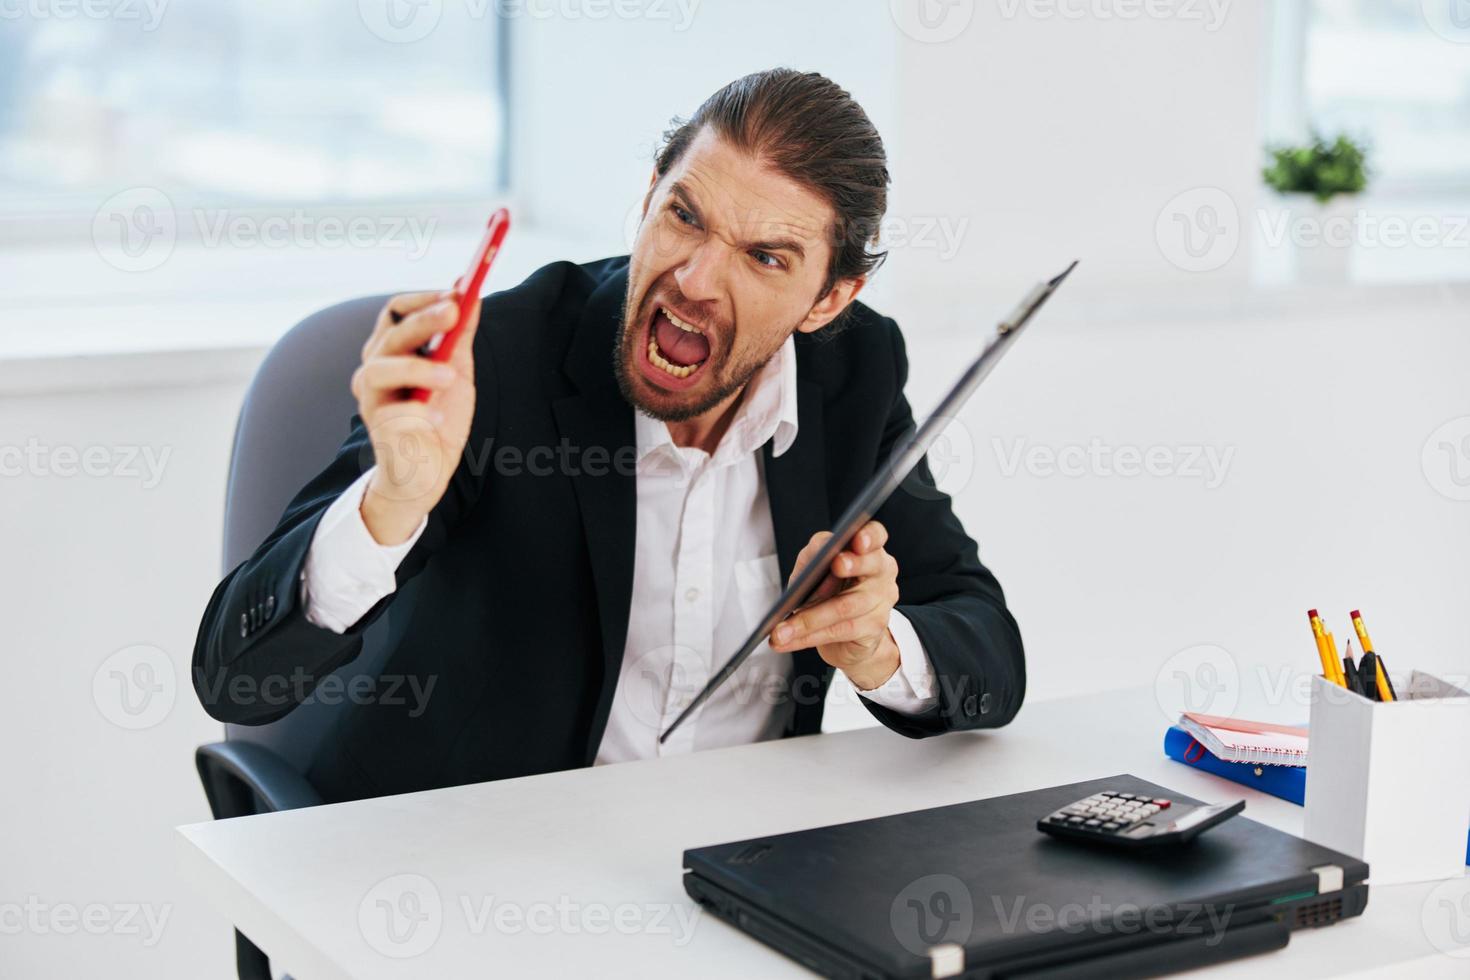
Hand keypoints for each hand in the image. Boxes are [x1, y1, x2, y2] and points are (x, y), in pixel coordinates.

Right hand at [352, 290, 481, 543]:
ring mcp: (372, 401)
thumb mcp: (457, 372)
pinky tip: (437, 420)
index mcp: (392, 351)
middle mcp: (375, 371)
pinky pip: (393, 415)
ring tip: (451, 376)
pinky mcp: (378, 431)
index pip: (395, 312)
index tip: (455, 291)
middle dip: (424, 320)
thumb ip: (461, 336)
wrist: (427, 472)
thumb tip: (472, 295)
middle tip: (455, 311)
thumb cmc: (438, 418)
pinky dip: (419, 414)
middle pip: (391, 333)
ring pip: (380, 369)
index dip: (422, 299)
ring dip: (418, 368)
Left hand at [767, 520, 901, 690]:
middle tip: (836, 564)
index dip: (869, 536)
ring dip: (807, 619)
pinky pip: (838, 631)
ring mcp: (881, 600)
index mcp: (868, 549)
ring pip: (844, 606)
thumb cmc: (828, 592)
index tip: (857, 539)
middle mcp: (881, 572)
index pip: (875, 535)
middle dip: (853, 563)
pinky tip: (786, 640)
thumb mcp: (815, 570)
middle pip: (871, 564)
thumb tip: (806, 570)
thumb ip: (812, 560)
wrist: (847, 636)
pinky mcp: (873, 628)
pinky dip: (807, 636)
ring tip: (780, 629)